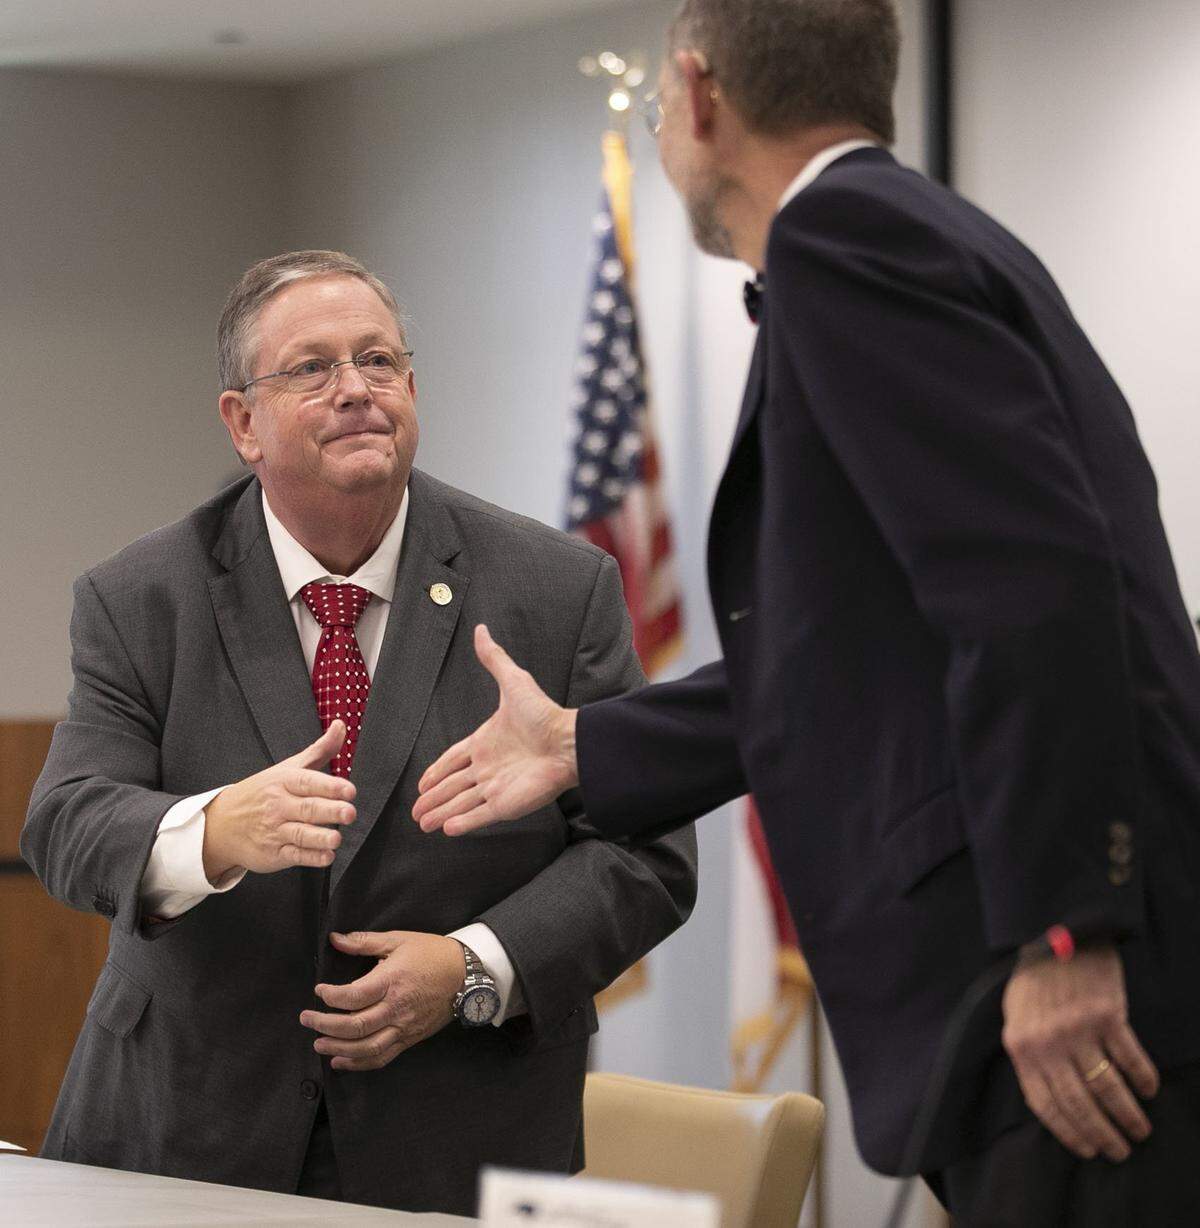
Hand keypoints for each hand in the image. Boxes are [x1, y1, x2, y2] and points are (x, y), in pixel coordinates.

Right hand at [202, 722, 355, 879]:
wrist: (221, 824)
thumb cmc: (262, 793)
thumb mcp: (288, 767)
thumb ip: (320, 749)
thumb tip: (341, 725)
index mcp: (284, 782)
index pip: (308, 782)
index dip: (330, 786)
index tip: (349, 790)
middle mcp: (279, 806)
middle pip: (308, 808)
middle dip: (330, 811)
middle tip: (350, 813)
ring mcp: (275, 830)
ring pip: (301, 834)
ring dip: (321, 838)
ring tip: (337, 838)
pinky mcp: (274, 854)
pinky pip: (295, 856)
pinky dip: (311, 858)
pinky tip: (327, 856)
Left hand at [300, 931, 465, 1070]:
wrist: (466, 973)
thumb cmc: (431, 953)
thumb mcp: (398, 940)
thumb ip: (364, 941)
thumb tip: (335, 939)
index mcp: (392, 980)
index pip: (353, 996)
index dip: (331, 997)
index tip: (319, 991)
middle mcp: (396, 1008)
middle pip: (355, 1026)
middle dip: (325, 1025)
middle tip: (306, 1019)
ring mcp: (404, 1027)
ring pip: (366, 1048)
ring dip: (338, 1049)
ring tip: (318, 1044)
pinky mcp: (410, 1038)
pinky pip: (382, 1057)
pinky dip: (359, 1063)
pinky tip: (341, 1061)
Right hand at [413, 624, 578, 834]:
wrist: (568, 740)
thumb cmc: (543, 713)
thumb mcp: (513, 682)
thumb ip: (494, 660)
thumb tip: (481, 630)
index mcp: (486, 743)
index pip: (454, 760)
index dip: (437, 771)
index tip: (421, 783)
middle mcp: (488, 768)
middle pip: (453, 786)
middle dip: (433, 799)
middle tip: (415, 812)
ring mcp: (496, 788)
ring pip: (461, 804)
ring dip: (441, 813)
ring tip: (423, 824)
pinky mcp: (505, 804)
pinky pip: (479, 816)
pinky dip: (463, 823)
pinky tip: (446, 830)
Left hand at [1002, 941, 1159, 1161]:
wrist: (1053, 933)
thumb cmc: (1033, 979)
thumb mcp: (1016, 1016)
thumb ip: (1029, 1054)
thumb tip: (1048, 1098)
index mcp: (1021, 1046)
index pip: (1045, 1104)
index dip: (1069, 1133)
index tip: (1089, 1149)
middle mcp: (1048, 1043)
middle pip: (1079, 1104)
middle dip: (1102, 1134)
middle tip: (1120, 1150)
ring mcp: (1078, 1030)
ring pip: (1108, 1088)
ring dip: (1128, 1115)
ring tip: (1139, 1130)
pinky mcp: (1106, 1015)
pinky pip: (1130, 1059)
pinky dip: (1143, 1079)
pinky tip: (1149, 1090)